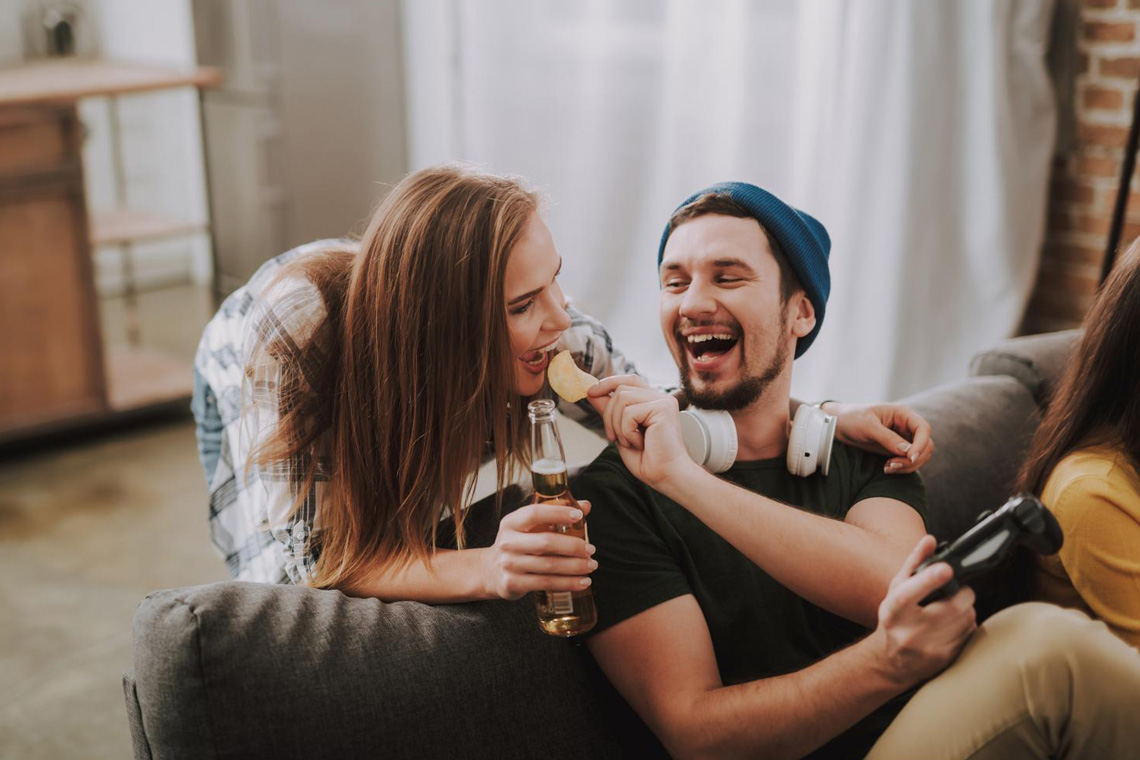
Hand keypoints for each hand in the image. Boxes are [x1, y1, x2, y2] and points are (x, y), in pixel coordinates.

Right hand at [482, 501, 596, 600]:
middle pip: (546, 542)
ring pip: (549, 566)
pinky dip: (568, 583)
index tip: (578, 515)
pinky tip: (583, 582)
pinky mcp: (512, 584)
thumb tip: (586, 506)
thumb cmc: (517, 544)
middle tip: (591, 549)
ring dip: (575, 567)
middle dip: (573, 546)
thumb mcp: (529, 527)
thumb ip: (555, 515)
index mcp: (511, 523)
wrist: (490, 572)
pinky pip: (546, 583)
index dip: (558, 513)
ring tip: (591, 565)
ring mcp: (508, 564)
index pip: (535, 513)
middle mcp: (507, 542)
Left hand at [588, 376, 693, 488]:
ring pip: (622, 398)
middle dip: (609, 415)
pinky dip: (627, 431)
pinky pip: (629, 412)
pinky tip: (640, 442)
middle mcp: (660, 397)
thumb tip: (592, 392)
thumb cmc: (648, 460)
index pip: (629, 380)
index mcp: (652, 401)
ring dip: (617, 425)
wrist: (666, 476)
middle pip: (621, 390)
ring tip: (630, 441)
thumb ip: (609, 411)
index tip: (591, 392)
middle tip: (614, 437)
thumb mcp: (621, 432)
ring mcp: (663, 401)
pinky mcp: (663, 408)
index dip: (609, 383)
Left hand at [823, 402, 933, 473]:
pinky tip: (886, 469)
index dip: (921, 444)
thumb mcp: (867, 426)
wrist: (837, 425)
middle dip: (913, 459)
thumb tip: (908, 452)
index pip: (924, 429)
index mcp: (903, 414)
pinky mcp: (896, 451)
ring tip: (887, 468)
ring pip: (919, 457)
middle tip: (892, 465)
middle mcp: (906, 427)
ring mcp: (903, 440)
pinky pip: (908, 462)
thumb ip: (887, 438)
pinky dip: (902, 468)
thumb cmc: (851, 418)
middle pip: (926, 446)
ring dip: (908, 466)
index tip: (909, 457)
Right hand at [869, 535, 975, 687]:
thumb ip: (914, 563)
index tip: (946, 568)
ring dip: (966, 608)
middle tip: (958, 590)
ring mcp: (928, 648)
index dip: (929, 579)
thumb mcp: (896, 590)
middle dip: (963, 593)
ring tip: (952, 608)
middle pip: (952, 606)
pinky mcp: (945, 659)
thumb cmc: (894, 620)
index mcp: (893, 611)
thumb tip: (930, 540)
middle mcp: (908, 632)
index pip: (909, 594)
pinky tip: (952, 624)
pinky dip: (967, 624)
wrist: (891, 662)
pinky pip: (969, 633)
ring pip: (966, 619)